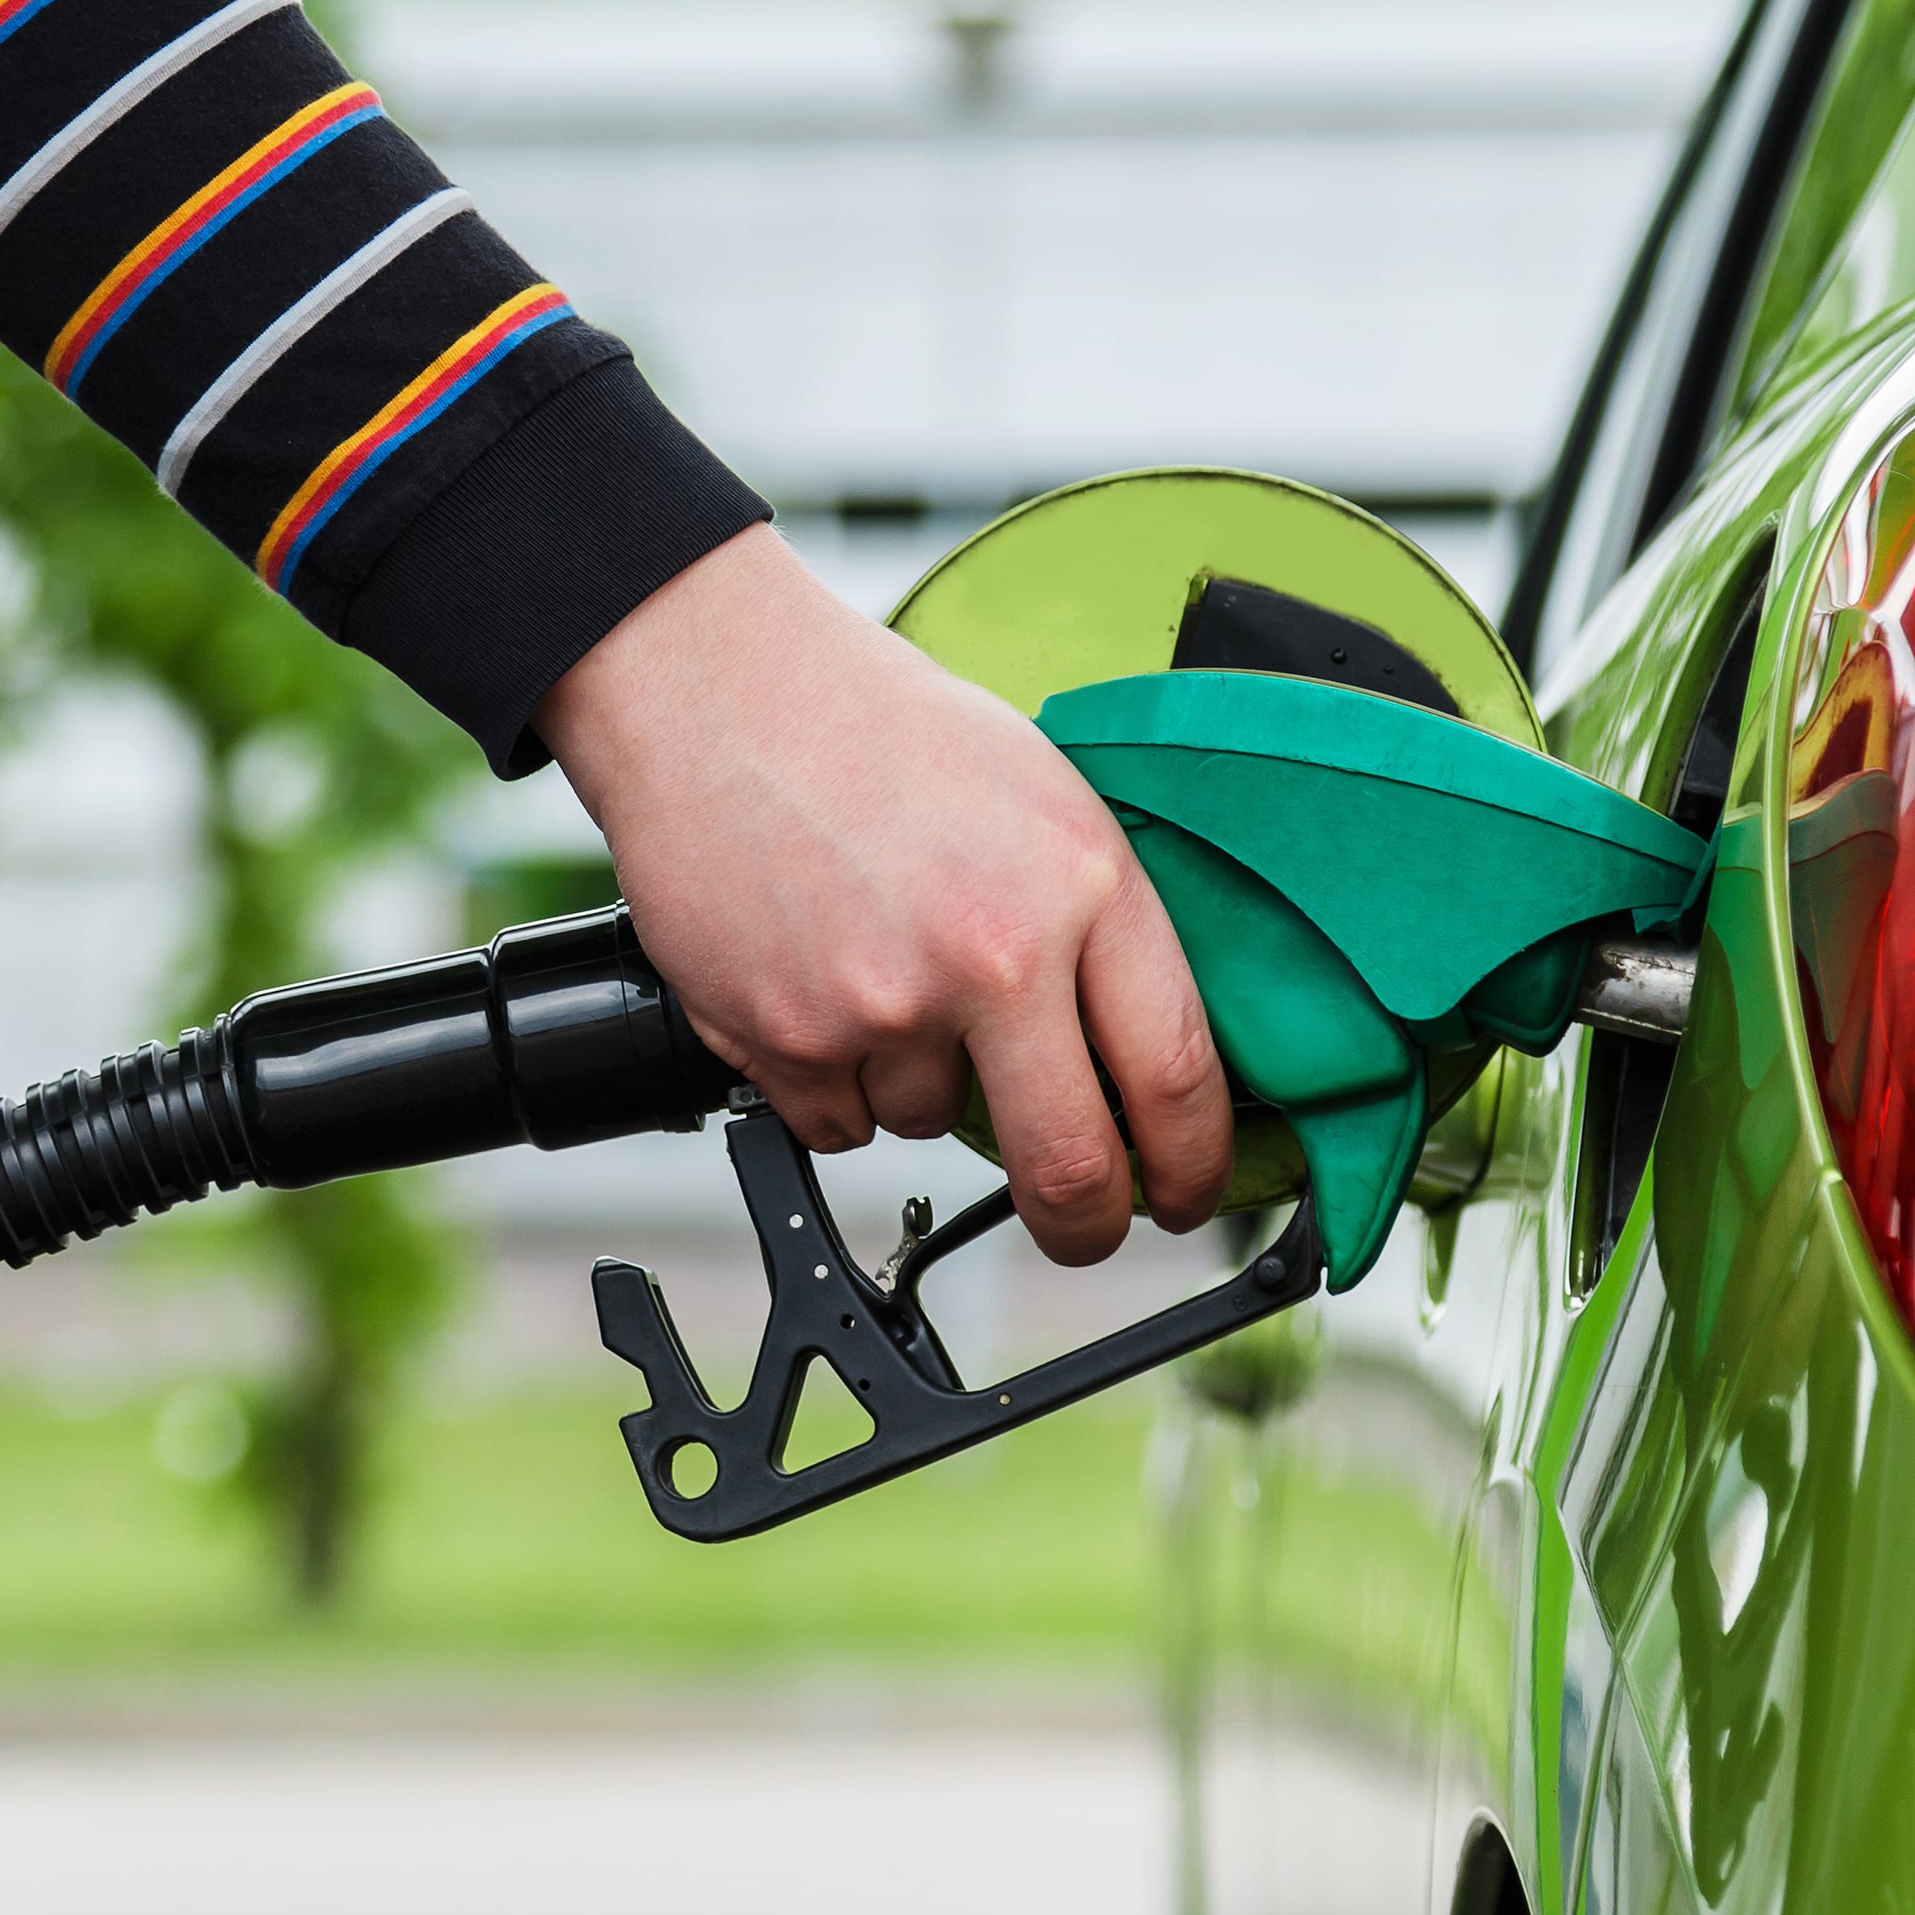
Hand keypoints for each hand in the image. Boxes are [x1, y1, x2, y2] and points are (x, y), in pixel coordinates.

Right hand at [535, 526, 1234, 1263]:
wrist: (718, 689)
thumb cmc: (879, 729)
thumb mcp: (1040, 793)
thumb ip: (1093, 922)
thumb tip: (1136, 1060)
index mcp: (1082, 882)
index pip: (1176, 1074)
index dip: (1196, 1165)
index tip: (1187, 1192)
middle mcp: (994, 954)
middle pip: (1071, 1166)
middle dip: (1085, 1225)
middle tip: (1081, 1225)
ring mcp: (885, 1005)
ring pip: (934, 1123)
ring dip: (921, 1081)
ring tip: (880, 965)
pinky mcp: (787, 1038)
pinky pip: (838, 1123)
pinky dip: (833, 1080)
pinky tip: (819, 982)